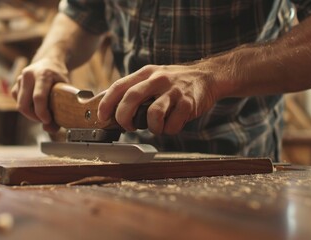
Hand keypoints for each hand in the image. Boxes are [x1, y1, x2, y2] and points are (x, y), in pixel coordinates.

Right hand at [11, 58, 68, 131]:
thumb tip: (49, 129)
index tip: (48, 120)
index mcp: (43, 74)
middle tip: (45, 119)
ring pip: (20, 105)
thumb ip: (60, 108)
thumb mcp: (64, 89)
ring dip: (31, 114)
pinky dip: (27, 108)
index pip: (38, 98)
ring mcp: (19, 79)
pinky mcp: (15, 85)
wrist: (49, 61)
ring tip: (43, 112)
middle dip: (34, 117)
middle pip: (24, 105)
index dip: (42, 113)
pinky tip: (36, 106)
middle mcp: (28, 75)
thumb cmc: (59, 77)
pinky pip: (17, 102)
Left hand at [97, 64, 218, 134]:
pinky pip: (172, 124)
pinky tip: (172, 124)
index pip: (119, 86)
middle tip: (128, 126)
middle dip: (124, 117)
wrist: (208, 76)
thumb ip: (136, 90)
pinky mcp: (188, 103)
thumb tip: (113, 110)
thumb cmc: (175, 82)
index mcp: (146, 73)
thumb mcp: (154, 78)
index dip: (106, 103)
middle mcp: (158, 79)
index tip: (102, 117)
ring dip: (151, 127)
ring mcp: (174, 91)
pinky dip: (169, 130)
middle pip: (131, 98)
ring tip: (156, 127)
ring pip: (153, 114)